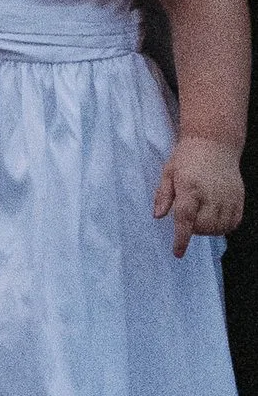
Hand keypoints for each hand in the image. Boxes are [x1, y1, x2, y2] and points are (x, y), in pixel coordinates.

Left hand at [154, 134, 244, 255]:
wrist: (214, 142)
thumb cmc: (187, 156)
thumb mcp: (169, 170)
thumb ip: (163, 194)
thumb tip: (158, 216)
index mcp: (190, 187)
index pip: (185, 218)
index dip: (181, 239)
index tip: (177, 253)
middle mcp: (210, 194)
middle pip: (202, 228)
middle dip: (193, 228)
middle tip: (189, 213)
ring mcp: (227, 198)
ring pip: (218, 229)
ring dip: (208, 229)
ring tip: (202, 212)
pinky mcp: (239, 199)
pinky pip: (232, 224)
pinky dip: (223, 225)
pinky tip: (216, 214)